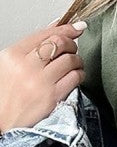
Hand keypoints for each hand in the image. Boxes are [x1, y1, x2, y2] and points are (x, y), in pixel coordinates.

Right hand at [0, 19, 86, 134]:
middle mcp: (26, 66)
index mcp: (13, 54)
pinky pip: (75, 77)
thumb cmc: (7, 92)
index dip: (65, 28)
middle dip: (72, 44)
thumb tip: (57, 25)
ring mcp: (40, 82)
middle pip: (60, 43)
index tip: (77, 28)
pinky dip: (80, 74)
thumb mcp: (11, 64)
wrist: (2, 121)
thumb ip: (33, 45)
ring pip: (70, 60)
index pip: (46, 34)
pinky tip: (75, 76)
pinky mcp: (52, 96)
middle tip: (73, 49)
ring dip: (78, 60)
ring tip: (74, 65)